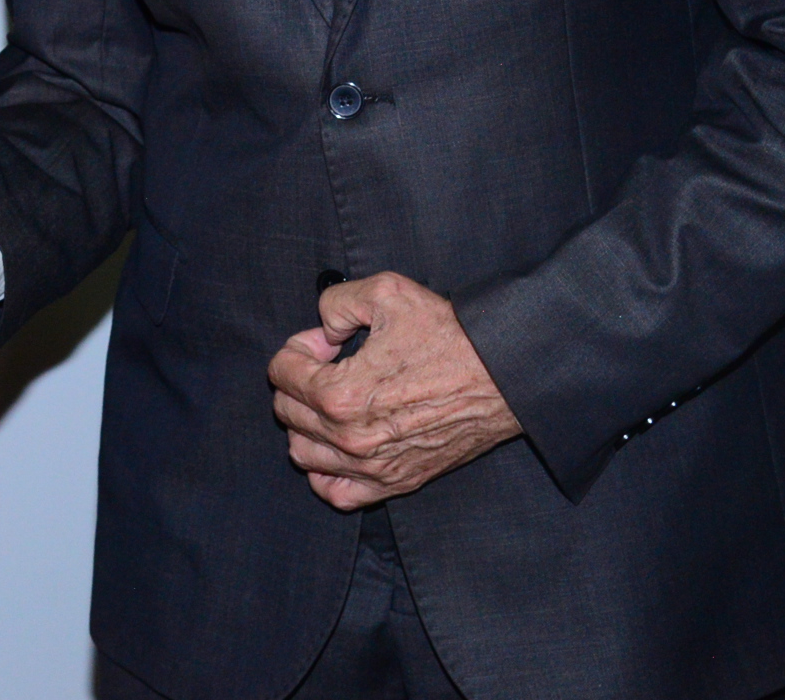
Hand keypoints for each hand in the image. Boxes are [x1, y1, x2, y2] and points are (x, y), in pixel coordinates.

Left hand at [269, 272, 521, 508]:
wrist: (504, 375)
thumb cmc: (449, 335)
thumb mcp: (385, 292)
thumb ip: (335, 304)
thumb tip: (323, 330)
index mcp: (341, 394)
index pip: (280, 373)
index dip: (298, 347)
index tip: (326, 341)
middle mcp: (351, 439)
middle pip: (287, 411)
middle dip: (298, 381)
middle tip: (329, 362)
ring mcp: (373, 467)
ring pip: (302, 453)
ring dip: (305, 423)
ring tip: (331, 399)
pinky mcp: (395, 482)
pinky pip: (336, 493)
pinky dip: (324, 471)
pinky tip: (336, 444)